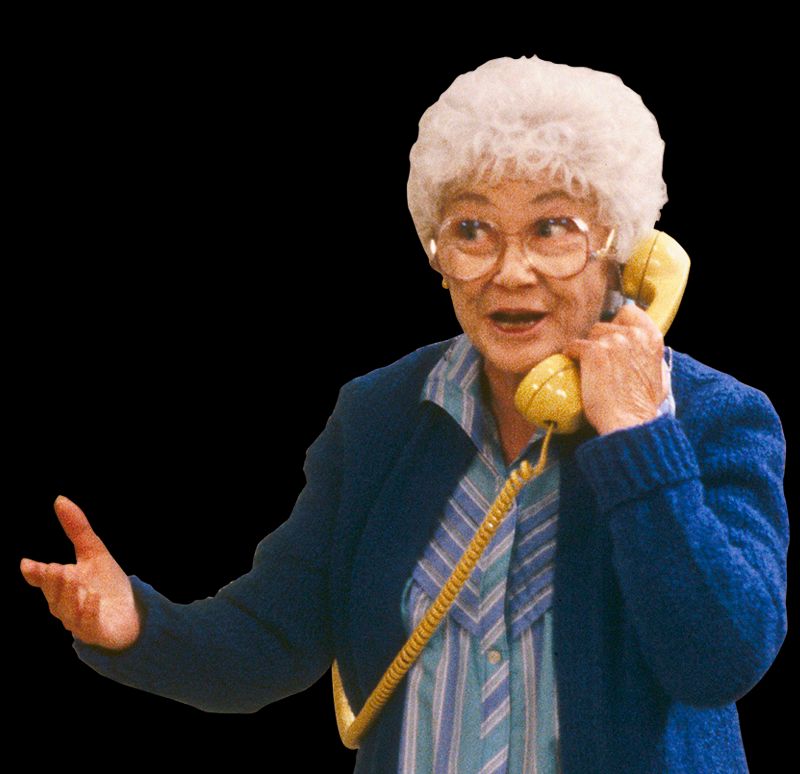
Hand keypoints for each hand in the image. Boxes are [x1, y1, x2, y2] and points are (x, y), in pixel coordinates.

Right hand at [20, 496, 140, 649]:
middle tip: (56, 568)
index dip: (36, 573)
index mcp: (62, 586)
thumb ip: (77, 529)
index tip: (28, 564)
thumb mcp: (94, 552)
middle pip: (54, 596)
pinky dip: (90, 612)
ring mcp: (80, 622)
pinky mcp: (97, 633)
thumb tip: (59, 499)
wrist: (133, 612)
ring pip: (68, 611)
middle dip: (53, 583)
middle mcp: (66, 606)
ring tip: (74, 576)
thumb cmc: (108, 584)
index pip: (44, 580)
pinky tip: (95, 597)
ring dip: (69, 595)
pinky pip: (89, 625)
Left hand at [562, 303, 668, 434]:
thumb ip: (652, 357)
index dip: (618, 323)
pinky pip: (574, 346)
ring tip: (590, 369)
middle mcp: (634, 335)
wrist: (628, 421)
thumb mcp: (659, 376)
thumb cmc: (642, 405)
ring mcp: (614, 342)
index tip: (612, 336)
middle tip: (600, 361)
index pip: (630, 311)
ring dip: (588, 349)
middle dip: (600, 340)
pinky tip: (575, 368)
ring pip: (590, 334)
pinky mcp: (594, 352)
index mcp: (652, 338)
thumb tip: (644, 348)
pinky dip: (572, 355)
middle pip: (606, 324)